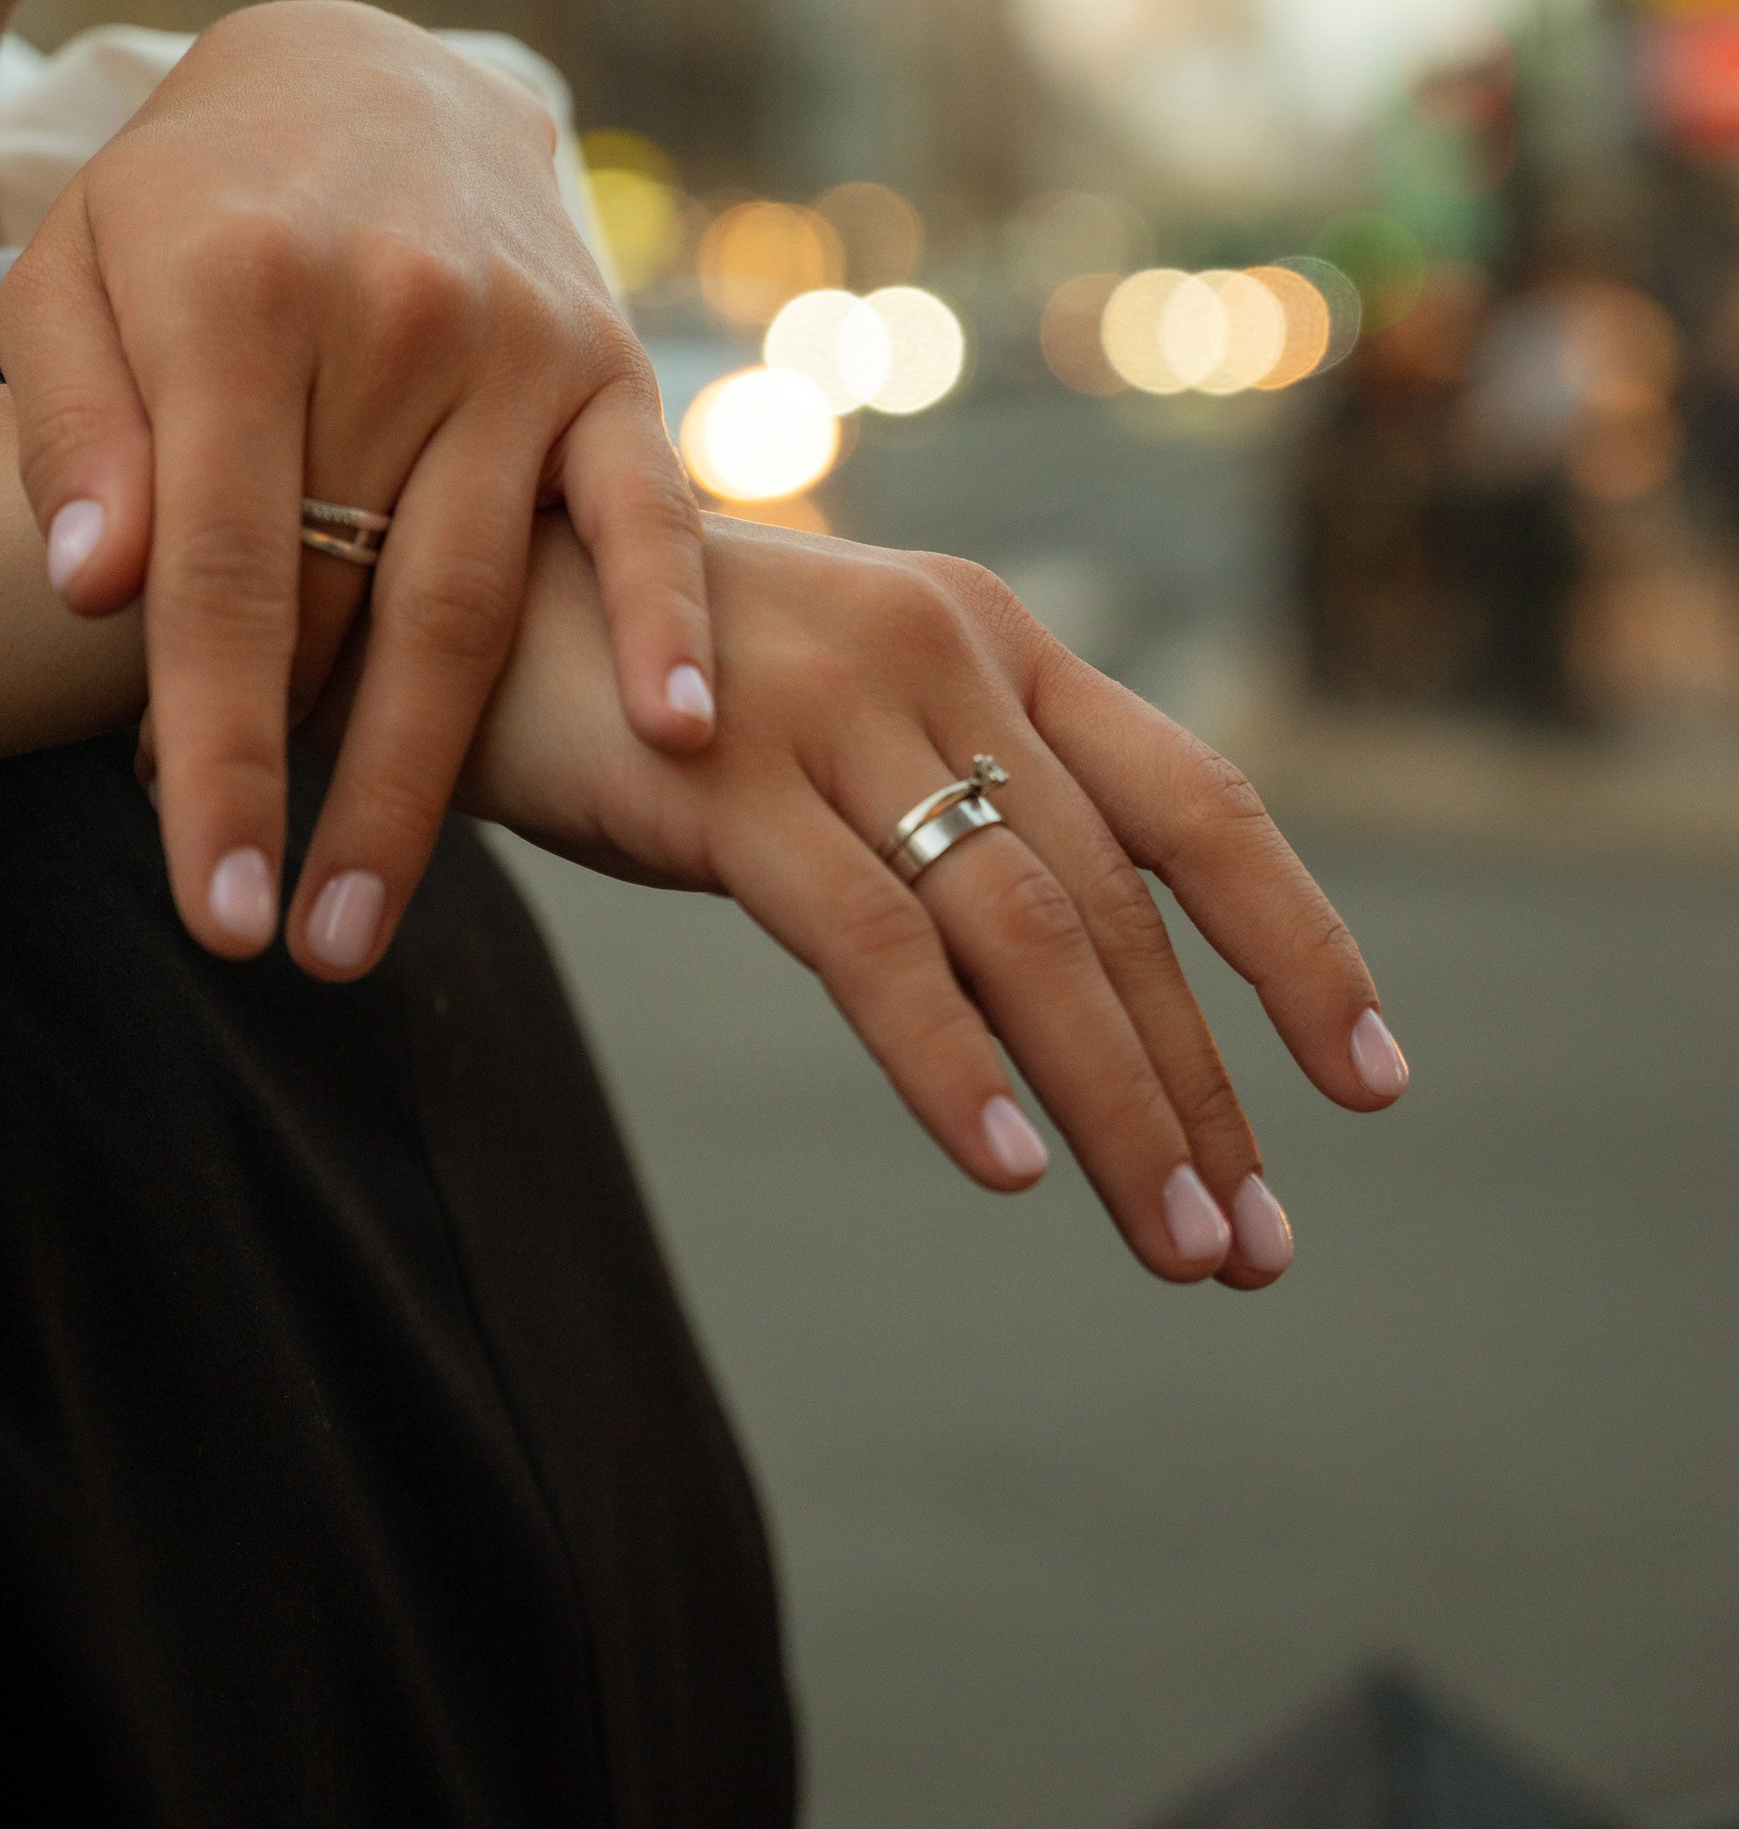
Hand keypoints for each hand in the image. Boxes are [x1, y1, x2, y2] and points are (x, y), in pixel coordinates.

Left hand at [0, 0, 712, 971]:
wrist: (364, 69)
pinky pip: (647, 509)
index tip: (210, 898)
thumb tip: (97, 589)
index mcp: (244, 298)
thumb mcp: (71, 270)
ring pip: (481, 594)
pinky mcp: (609, 360)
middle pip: (357, 607)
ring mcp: (520, 341)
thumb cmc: (191, 203)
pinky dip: (669, 617)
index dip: (214, 745)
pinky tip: (682, 731)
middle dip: (323, 795)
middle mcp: (398, 318)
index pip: (224, 567)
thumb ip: (73, 427)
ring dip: (434, 770)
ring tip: (377, 919)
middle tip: (290, 949)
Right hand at [448, 515, 1406, 1290]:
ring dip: (1117, 1106)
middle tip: (1255, 1244)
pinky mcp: (727, 778)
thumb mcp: (851, 714)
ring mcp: (841, 709)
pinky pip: (869, 940)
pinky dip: (948, 1062)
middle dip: (1202, 1087)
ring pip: (1023, 934)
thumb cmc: (664, 674)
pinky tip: (1004, 1169)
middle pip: (1117, 906)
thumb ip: (961, 799)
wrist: (458, 583)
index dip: (1296, 944)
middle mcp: (946, 658)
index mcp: (997, 643)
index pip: (1194, 804)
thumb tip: (1083, 981)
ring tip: (1179, 1244)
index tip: (1369, 1082)